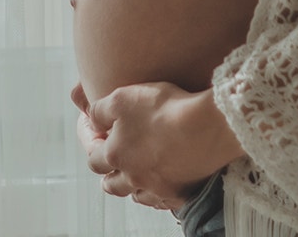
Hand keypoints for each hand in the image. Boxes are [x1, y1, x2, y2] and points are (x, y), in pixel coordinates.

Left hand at [72, 81, 244, 209]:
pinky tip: (164, 180)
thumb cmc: (164, 110)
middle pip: (111, 184)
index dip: (91, 142)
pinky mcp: (181, 193)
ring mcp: (157, 188)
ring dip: (133, 184)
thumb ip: (101, 109)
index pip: (93, 156)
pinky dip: (159, 191)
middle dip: (109, 172)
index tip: (95, 131)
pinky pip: (163, 200)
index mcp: (115, 155)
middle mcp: (132, 178)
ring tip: (138, 171)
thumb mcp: (123, 98)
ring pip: (137, 194)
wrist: (206, 127)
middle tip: (113, 159)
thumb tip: (91, 117)